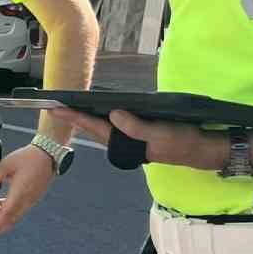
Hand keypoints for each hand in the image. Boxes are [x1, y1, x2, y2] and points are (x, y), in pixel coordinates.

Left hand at [0, 145, 53, 236]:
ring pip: (17, 215)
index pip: (8, 212)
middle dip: (0, 226)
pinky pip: (21, 210)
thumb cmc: (31, 158)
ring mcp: (32, 200)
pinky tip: (2, 206)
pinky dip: (11, 213)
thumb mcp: (7, 163)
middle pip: (12, 218)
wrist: (48, 155)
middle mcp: (27, 199)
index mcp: (21, 191)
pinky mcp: (33, 198)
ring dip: (5, 219)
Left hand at [51, 108, 227, 170]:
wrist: (199, 149)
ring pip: (101, 125)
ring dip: (84, 115)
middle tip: (52, 104)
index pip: (92, 125)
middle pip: (91, 125)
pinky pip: (113, 123)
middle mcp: (122, 139)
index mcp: (124, 140)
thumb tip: (114, 114)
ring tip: (67, 104)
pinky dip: (101, 115)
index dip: (73, 116)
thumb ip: (136, 127)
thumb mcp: (160, 134)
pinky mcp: (137, 131)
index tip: (55, 108)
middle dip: (72, 115)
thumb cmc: (180, 142)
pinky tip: (96, 107)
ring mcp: (129, 136)